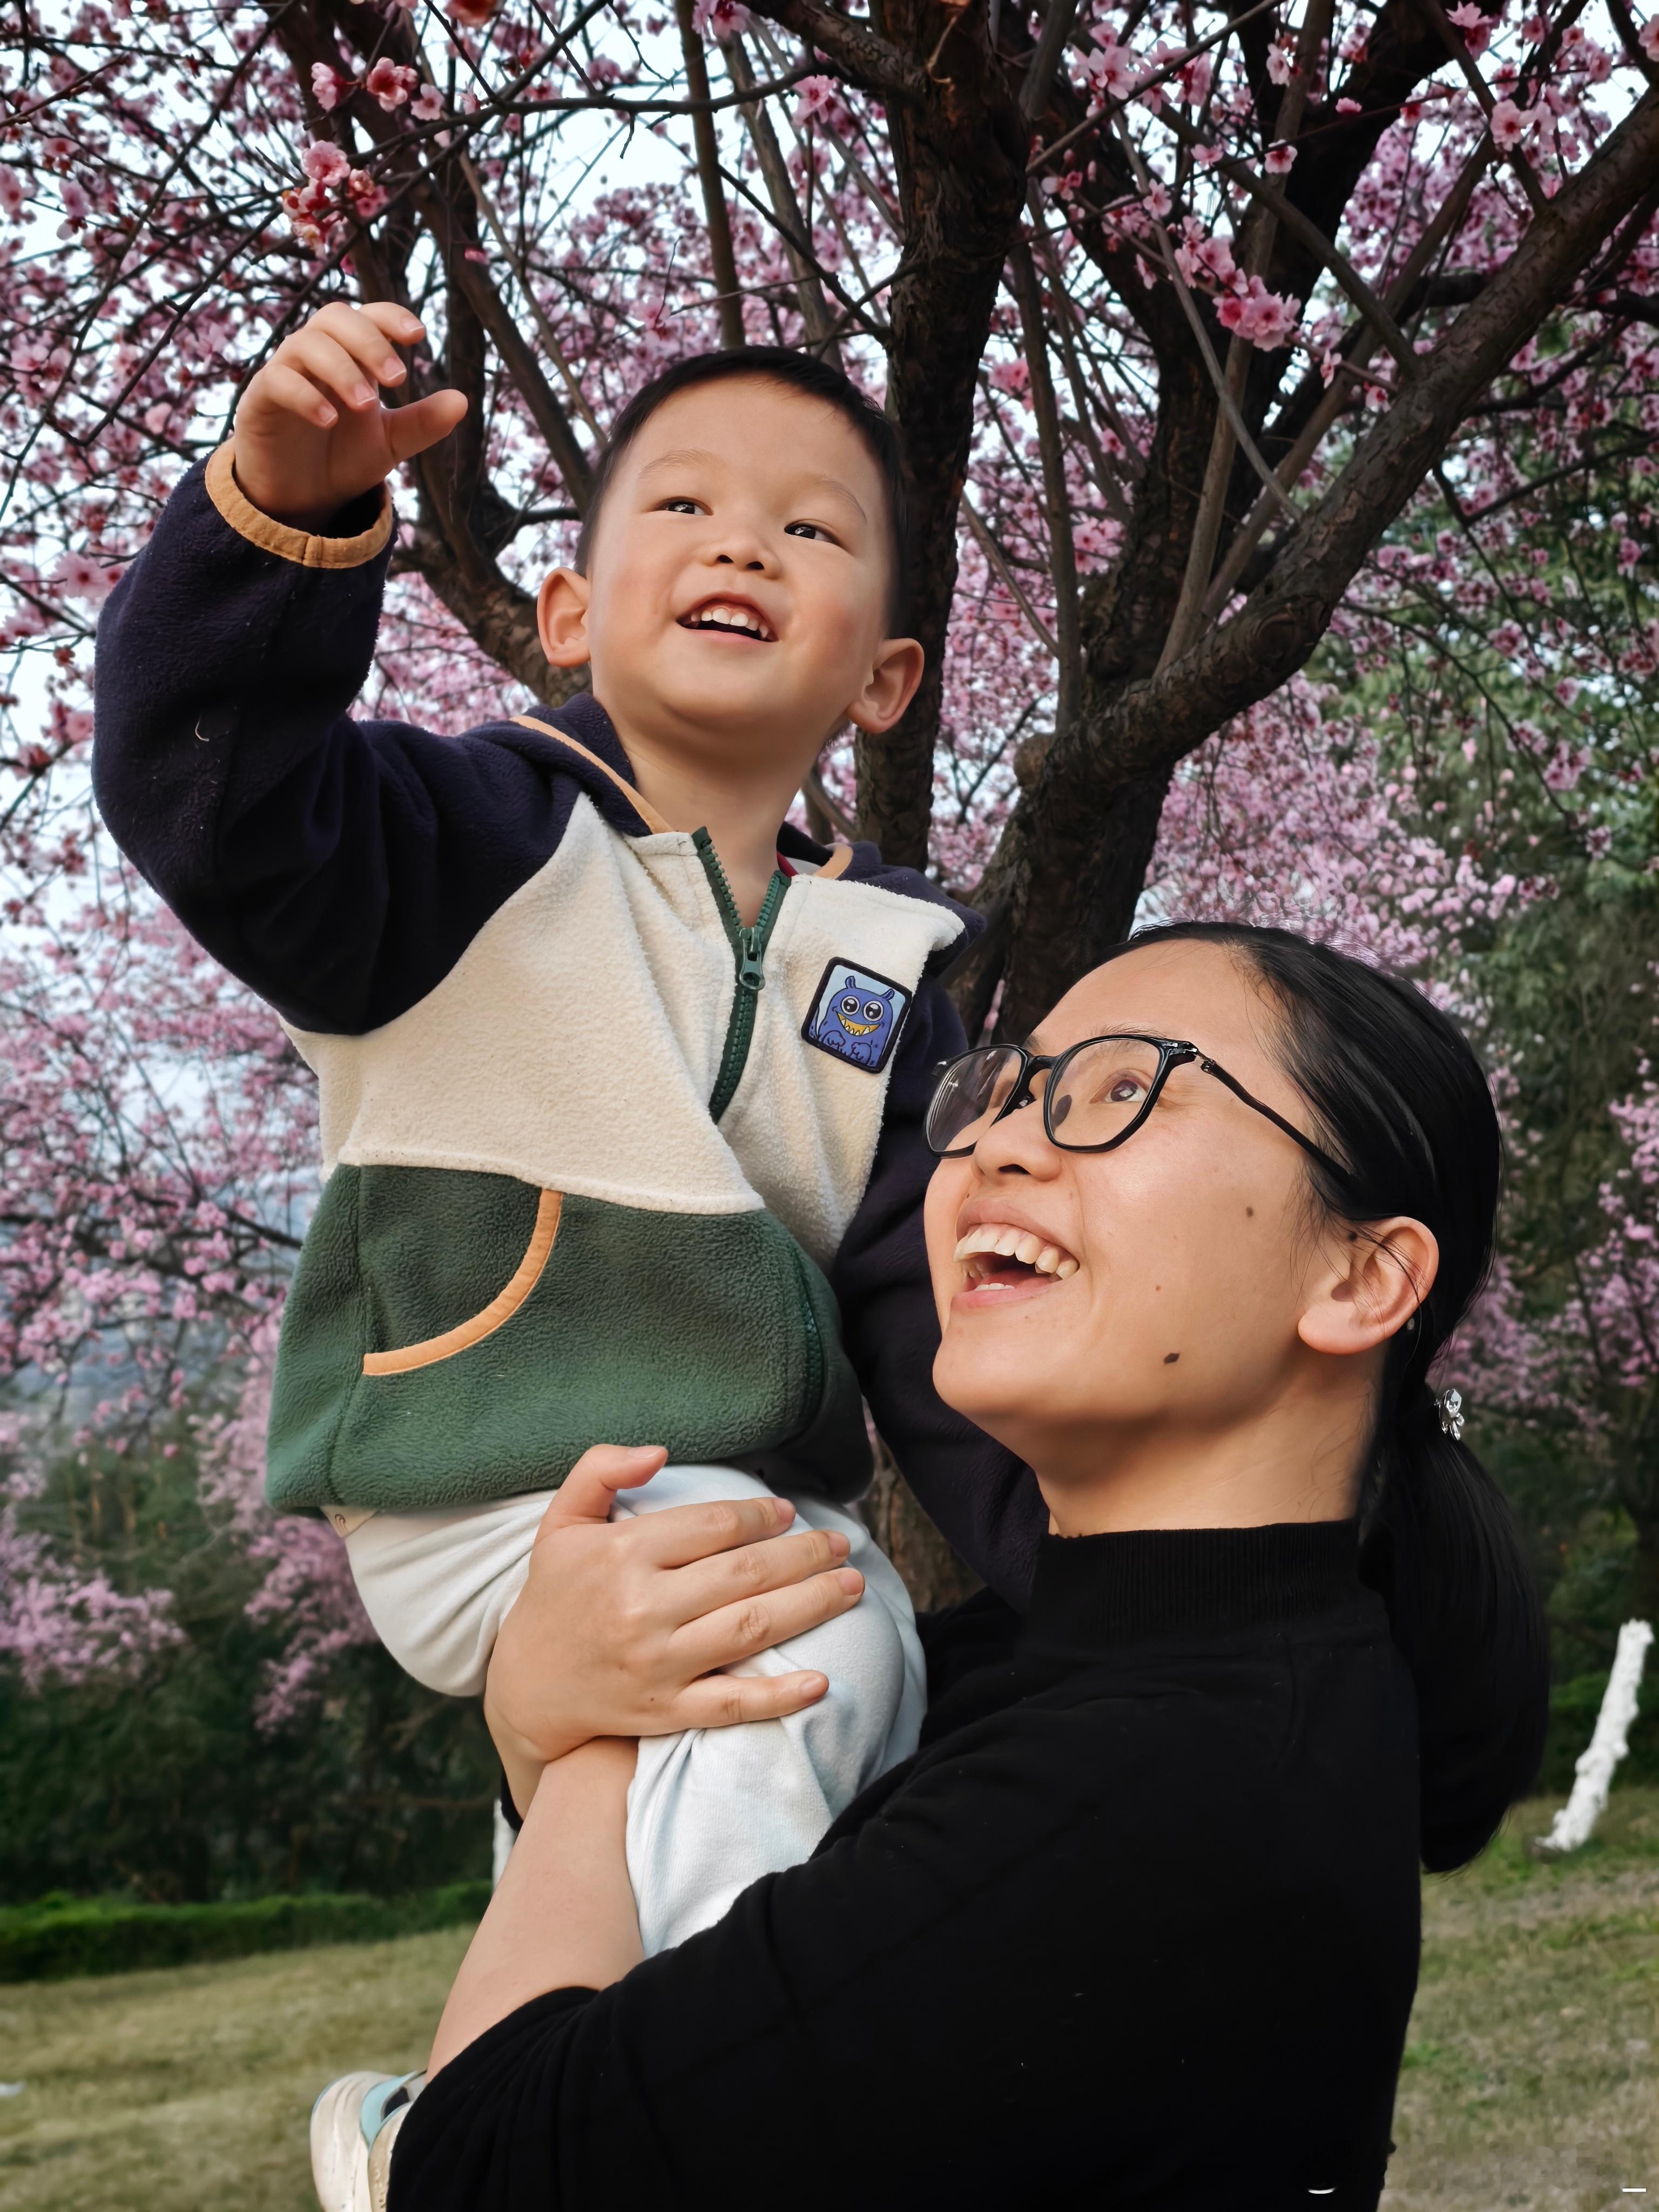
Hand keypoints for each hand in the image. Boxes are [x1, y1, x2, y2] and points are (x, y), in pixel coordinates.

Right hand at [231, 301, 465, 530]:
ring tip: (367, 405)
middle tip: (397, 378)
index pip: (367, 316)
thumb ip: (421, 423)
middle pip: (334, 316)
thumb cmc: (341, 457)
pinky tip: (329, 418)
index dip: (389, 316)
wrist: (300, 496)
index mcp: (350, 356)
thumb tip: (462, 401)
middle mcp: (316, 355)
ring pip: (306, 343)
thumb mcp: (389, 443)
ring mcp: (285, 372)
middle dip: (368, 341)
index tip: (418, 335)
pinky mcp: (260, 399)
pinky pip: (278, 380)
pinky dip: (305, 395)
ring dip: (341, 368)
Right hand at [484, 1445, 866, 1812]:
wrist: (525, 1686)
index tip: (788, 1512)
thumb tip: (659, 1450)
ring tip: (852, 1585)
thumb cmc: (555, 1594)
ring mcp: (657, 1664)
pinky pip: (732, 1705)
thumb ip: (600, 1469)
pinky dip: (779, 1696)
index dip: (760, 1516)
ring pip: (751, 1629)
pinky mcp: (665, 1711)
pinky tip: (822, 1682)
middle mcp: (642, 1609)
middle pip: (745, 1574)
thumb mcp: (561, 1521)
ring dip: (812, 1605)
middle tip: (842, 1543)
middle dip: (804, 1555)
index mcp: (621, 1555)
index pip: (712, 1526)